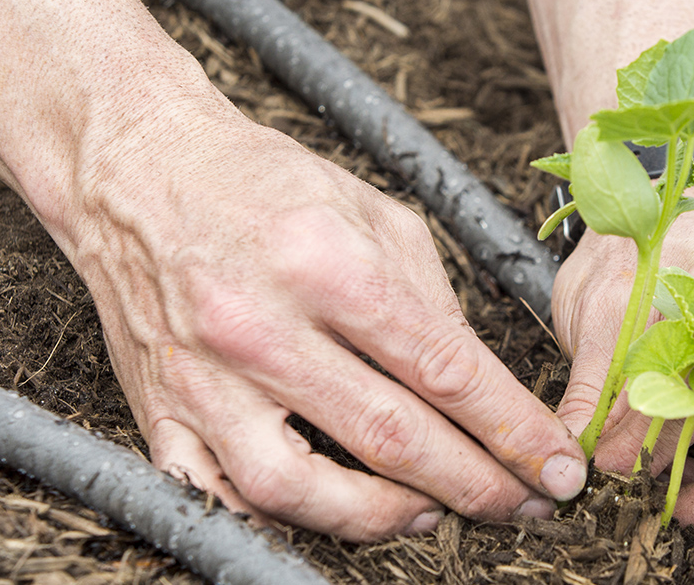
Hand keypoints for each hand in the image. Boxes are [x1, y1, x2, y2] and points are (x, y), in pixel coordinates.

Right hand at [62, 120, 586, 541]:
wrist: (139, 171)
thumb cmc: (257, 182)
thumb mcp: (368, 208)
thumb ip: (430, 297)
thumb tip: (479, 385)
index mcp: (323, 261)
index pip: (442, 368)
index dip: (512, 429)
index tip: (554, 468)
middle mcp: (259, 325)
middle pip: (388, 437)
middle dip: (475, 484)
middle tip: (521, 505)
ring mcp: (202, 376)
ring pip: (299, 489)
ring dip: (383, 517)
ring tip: (429, 512)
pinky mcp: (160, 408)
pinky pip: (215, 497)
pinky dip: (275, 522)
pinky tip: (325, 514)